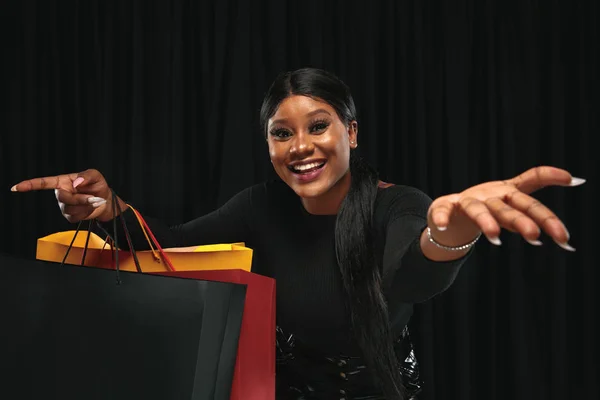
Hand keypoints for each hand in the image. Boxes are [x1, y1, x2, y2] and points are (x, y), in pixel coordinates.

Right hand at [10, 169, 123, 222]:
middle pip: (63, 198)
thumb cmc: (98, 186)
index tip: (16, 187)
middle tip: (93, 197)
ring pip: (70, 208)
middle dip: (80, 198)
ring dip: (85, 205)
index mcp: (62, 182)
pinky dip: (86, 212)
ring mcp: (64, 206)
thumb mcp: (95, 176)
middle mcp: (61, 193)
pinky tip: (89, 208)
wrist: (106, 201)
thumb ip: (87, 176)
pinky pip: (75, 216)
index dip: (29, 185)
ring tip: (93, 201)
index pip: (43, 183)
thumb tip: (76, 183)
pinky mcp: (70, 216)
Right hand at [427, 166, 584, 250]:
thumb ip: (538, 204)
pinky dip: (442, 218)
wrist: (452, 212)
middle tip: (536, 236)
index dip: (550, 178)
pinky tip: (442, 227)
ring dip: (486, 221)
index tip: (572, 179)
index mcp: (507, 193)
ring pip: (478, 209)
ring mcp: (467, 202)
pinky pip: (442, 212)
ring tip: (494, 237)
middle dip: (523, 220)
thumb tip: (579, 181)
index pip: (530, 188)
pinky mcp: (445, 208)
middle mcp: (490, 195)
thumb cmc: (488, 207)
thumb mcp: (512, 205)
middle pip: (509, 206)